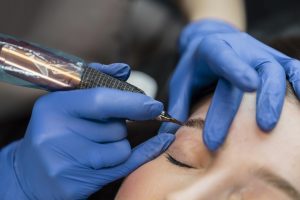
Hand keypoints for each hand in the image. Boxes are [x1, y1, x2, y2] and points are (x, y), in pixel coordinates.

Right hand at [0, 63, 174, 198]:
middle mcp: (55, 135)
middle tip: (102, 129)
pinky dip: (145, 153)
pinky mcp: (74, 186)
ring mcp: (63, 163)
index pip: (100, 100)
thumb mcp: (67, 103)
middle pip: (115, 127)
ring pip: (120, 148)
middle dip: (118, 126)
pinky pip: (124, 167)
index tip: (154, 105)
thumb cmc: (55, 132)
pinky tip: (161, 143)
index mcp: (53, 107)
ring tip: (96, 147)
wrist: (30, 176)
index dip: (131, 102)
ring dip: (118, 145)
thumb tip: (124, 69)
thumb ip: (96, 82)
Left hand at [160, 19, 299, 149]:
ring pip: (276, 70)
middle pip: (256, 70)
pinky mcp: (273, 59)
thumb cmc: (194, 65)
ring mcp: (260, 53)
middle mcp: (241, 48)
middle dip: (259, 99)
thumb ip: (178, 104)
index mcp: (214, 49)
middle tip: (261, 128)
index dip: (237, 69)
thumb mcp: (181, 80)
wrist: (209, 40)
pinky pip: (292, 68)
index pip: (225, 57)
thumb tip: (169, 135)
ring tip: (272, 124)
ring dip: (278, 98)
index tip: (248, 86)